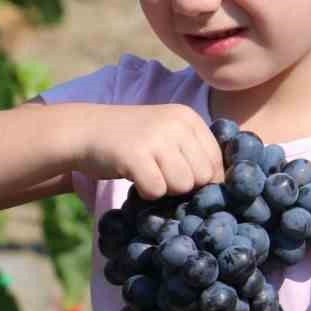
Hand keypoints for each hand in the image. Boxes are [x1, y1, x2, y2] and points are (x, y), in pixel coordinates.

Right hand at [72, 103, 223, 199]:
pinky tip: (134, 177)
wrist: (85, 130)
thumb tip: (225, 187)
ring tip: (147, 172)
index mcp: (189, 118)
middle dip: (184, 185)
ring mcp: (156, 138)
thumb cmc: (132, 140)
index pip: (217, 161)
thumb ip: (195, 153)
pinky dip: (145, 192)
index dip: (204, 178)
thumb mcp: (168, 135)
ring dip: (165, 189)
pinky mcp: (135, 155)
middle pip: (203, 177)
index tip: (181, 175)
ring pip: (183, 185)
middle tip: (160, 173)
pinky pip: (157, 191)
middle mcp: (176, 124)